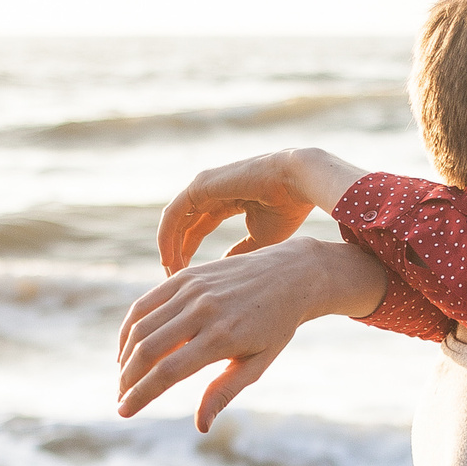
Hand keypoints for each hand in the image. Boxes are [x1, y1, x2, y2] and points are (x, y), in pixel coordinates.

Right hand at [117, 239, 390, 429]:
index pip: (168, 371)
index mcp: (223, 337)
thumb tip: (200, 426)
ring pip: (141, 326)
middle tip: (121, 399)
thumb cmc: (276, 326)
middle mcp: (203, 310)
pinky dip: (130, 328)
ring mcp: (192, 289)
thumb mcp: (258, 364)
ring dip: (124, 356)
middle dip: (128, 380)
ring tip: (124, 379)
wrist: (290, 275)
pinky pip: (145, 303)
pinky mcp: (186, 276)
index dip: (141, 395)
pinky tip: (127, 349)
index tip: (124, 412)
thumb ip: (225, 391)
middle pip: (147, 350)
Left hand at [157, 149, 366, 271]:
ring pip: (175, 222)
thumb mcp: (262, 238)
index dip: (189, 253)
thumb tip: (224, 265)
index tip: (187, 279)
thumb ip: (241, 251)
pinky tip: (169, 260)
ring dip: (170, 249)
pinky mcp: (199, 186)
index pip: (198, 229)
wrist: (298, 184)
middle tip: (173, 281)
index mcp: (225, 200)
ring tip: (170, 276)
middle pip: (184, 227)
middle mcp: (210, 192)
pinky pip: (174, 215)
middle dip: (177, 254)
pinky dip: (167, 238)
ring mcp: (203, 186)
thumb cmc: (288, 209)